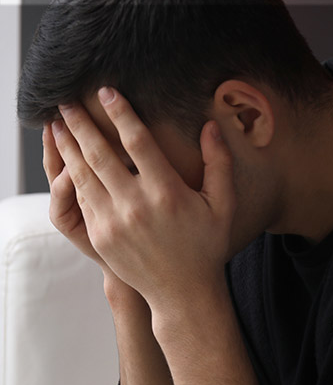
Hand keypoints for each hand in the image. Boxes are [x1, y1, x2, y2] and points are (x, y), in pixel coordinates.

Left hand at [52, 88, 235, 309]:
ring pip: (83, 175)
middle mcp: (135, 205)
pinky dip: (71, 177)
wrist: (183, 291)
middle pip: (99, 153)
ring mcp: (113, 222)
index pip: (137, 142)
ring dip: (68, 146)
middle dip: (80, 123)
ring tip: (57, 125)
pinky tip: (66, 163)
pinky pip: (81, 199)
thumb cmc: (206, 247)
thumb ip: (218, 164)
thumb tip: (210, 126)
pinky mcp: (101, 236)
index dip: (120, 113)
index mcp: (166, 192)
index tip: (105, 92)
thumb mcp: (223, 206)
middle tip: (65, 100)